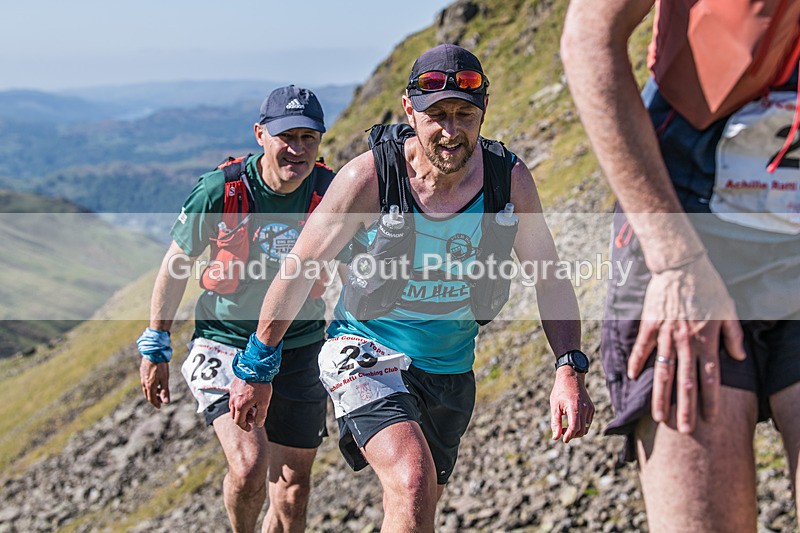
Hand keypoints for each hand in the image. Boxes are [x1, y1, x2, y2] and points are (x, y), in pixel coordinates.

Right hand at [139, 358, 169, 407]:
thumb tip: (166, 402)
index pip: (151, 399)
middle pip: (148, 395)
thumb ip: (165, 391)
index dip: (156, 403)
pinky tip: (155, 382)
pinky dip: (150, 386)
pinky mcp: (142, 372)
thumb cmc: (160, 366)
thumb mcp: (165, 379)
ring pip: (146, 388)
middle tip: (160, 401)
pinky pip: (145, 382)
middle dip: (154, 399)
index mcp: (150, 386)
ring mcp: (142, 377)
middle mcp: (144, 383)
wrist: (153, 353)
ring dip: (152, 392)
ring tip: (160, 391)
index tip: (159, 407)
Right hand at [229, 377, 272, 430]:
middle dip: (243, 419)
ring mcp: (232, 393)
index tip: (250, 428)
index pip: (239, 422)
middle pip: (234, 416)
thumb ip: (261, 415)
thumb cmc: (261, 385)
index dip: (244, 427)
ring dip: (241, 411)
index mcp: (240, 406)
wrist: (255, 368)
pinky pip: (233, 399)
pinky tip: (249, 399)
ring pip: (233, 408)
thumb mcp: (264, 402)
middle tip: (253, 417)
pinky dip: (240, 403)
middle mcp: (233, 401)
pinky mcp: (233, 387)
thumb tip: (258, 425)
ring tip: (253, 408)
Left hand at [550, 366, 593, 442]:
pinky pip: (588, 422)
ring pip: (586, 428)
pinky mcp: (591, 408)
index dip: (569, 435)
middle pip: (581, 430)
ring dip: (577, 431)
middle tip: (562, 431)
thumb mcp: (555, 406)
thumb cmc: (560, 391)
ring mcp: (589, 408)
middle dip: (572, 435)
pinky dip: (581, 425)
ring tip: (566, 427)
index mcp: (574, 407)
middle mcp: (584, 408)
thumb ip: (555, 422)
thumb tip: (555, 438)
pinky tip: (572, 421)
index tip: (563, 439)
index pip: (574, 427)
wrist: (571, 377)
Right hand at [628, 256, 745, 432]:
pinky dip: (637, 363)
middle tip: (684, 430)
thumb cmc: (708, 287)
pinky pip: (643, 348)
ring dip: (661, 395)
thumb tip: (739, 358)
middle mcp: (686, 342)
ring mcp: (666, 334)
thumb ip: (733, 336)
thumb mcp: (729, 310)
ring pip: (662, 371)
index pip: (709, 378)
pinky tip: (632, 378)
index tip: (710, 419)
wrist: (681, 267)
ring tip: (659, 416)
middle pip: (685, 381)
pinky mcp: (650, 325)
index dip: (710, 400)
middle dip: (685, 408)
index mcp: (706, 340)